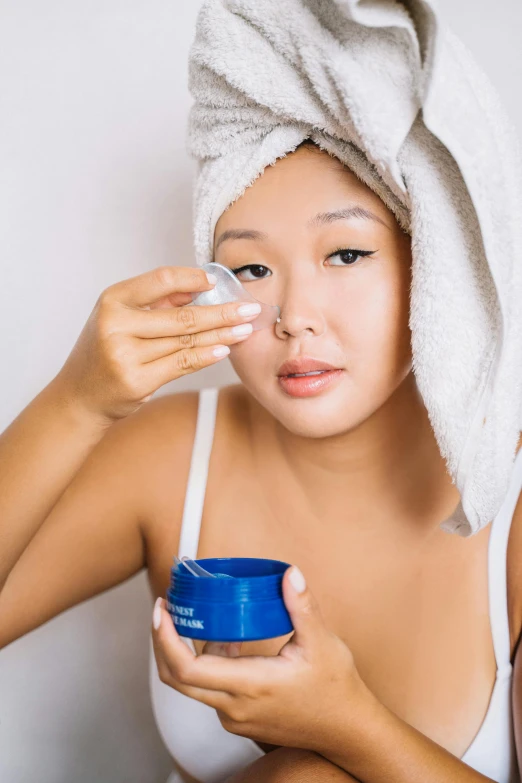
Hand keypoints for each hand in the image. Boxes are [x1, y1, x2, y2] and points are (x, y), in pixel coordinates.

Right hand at [53, 265, 259, 420]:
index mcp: (112, 300)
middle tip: (250, 309)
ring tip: (245, 329)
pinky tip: (224, 348)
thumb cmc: (105, 351)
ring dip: (221, 335)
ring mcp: (125, 354)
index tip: (217, 281)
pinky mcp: (137, 380)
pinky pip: (182, 364)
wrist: (79, 395)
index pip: (160, 280)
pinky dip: (206, 355)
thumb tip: (201, 285)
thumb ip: (157, 302)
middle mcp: (116, 324)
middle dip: (222, 312)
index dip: (192, 279)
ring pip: (186, 342)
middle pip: (182, 316)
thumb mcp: (120, 317)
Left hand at [151, 565, 370, 753]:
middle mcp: (234, 707)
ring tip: (201, 617)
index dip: (166, 640)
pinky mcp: (240, 719)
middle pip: (177, 678)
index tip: (162, 610)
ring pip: (194, 686)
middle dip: (164, 641)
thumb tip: (290, 573)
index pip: (187, 669)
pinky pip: (211, 691)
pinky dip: (208, 665)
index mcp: (250, 686)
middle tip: (165, 608)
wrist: (347, 731)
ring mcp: (235, 717)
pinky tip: (227, 641)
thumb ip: (302, 606)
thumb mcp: (321, 642)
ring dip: (188, 651)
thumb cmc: (335, 689)